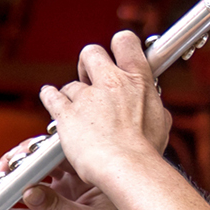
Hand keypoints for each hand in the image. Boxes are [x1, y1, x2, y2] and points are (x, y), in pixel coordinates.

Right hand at [0, 155, 166, 209]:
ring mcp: (65, 204)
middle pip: (38, 168)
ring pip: (28, 191)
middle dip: (12, 170)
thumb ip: (57, 208)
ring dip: (3, 191)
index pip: (57, 152)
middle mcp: (77, 184)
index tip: (12, 161)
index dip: (32, 153)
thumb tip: (28, 191)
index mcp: (91, 172)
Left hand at [38, 31, 172, 185]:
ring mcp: (87, 97)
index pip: (125, 42)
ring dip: (72, 94)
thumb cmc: (146, 150)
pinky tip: (49, 95)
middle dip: (89, 64)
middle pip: (91, 53)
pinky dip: (50, 96)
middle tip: (91, 78)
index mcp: (138, 80)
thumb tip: (155, 105)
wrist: (127, 167)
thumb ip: (154, 107)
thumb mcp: (160, 123)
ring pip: (72, 84)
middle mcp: (112, 82)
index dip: (118, 45)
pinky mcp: (67, 114)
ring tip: (74, 104)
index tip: (116, 56)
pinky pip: (52, 96)